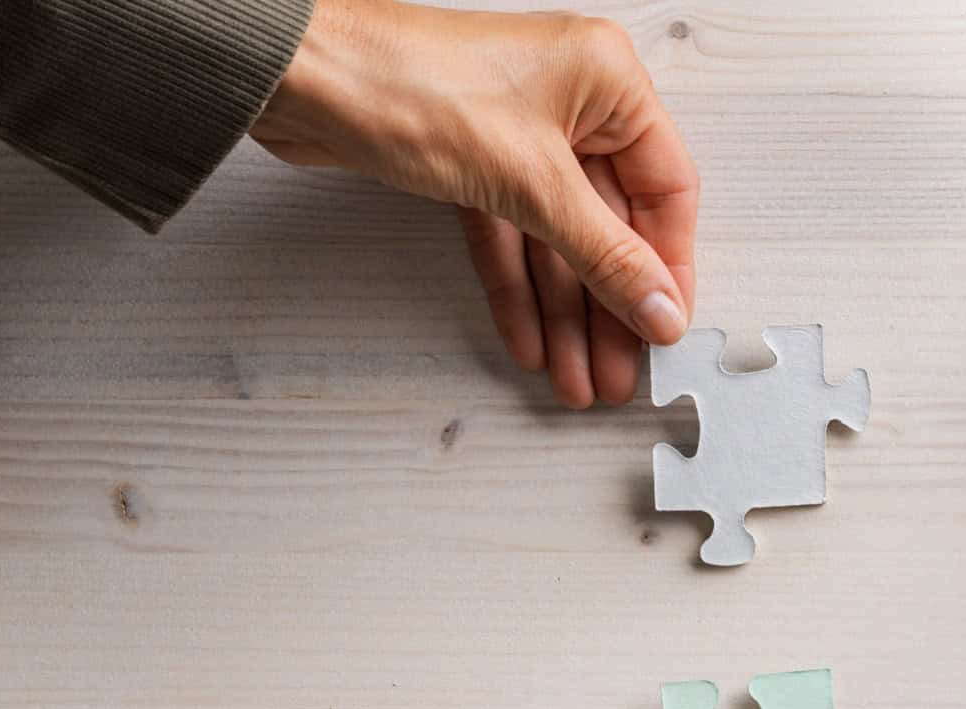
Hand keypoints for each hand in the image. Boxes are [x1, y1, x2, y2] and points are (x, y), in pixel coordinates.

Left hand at [252, 0, 697, 407]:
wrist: (296, 73)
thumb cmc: (408, 82)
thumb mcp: (531, 182)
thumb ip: (605, 255)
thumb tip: (660, 309)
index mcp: (607, 81)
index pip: (666, 189)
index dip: (669, 266)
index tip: (667, 328)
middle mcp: (571, 101)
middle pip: (610, 223)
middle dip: (609, 305)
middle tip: (618, 372)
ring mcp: (521, 132)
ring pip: (558, 238)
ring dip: (565, 311)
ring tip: (576, 377)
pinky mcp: (473, 161)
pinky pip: (511, 235)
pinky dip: (517, 287)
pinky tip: (529, 340)